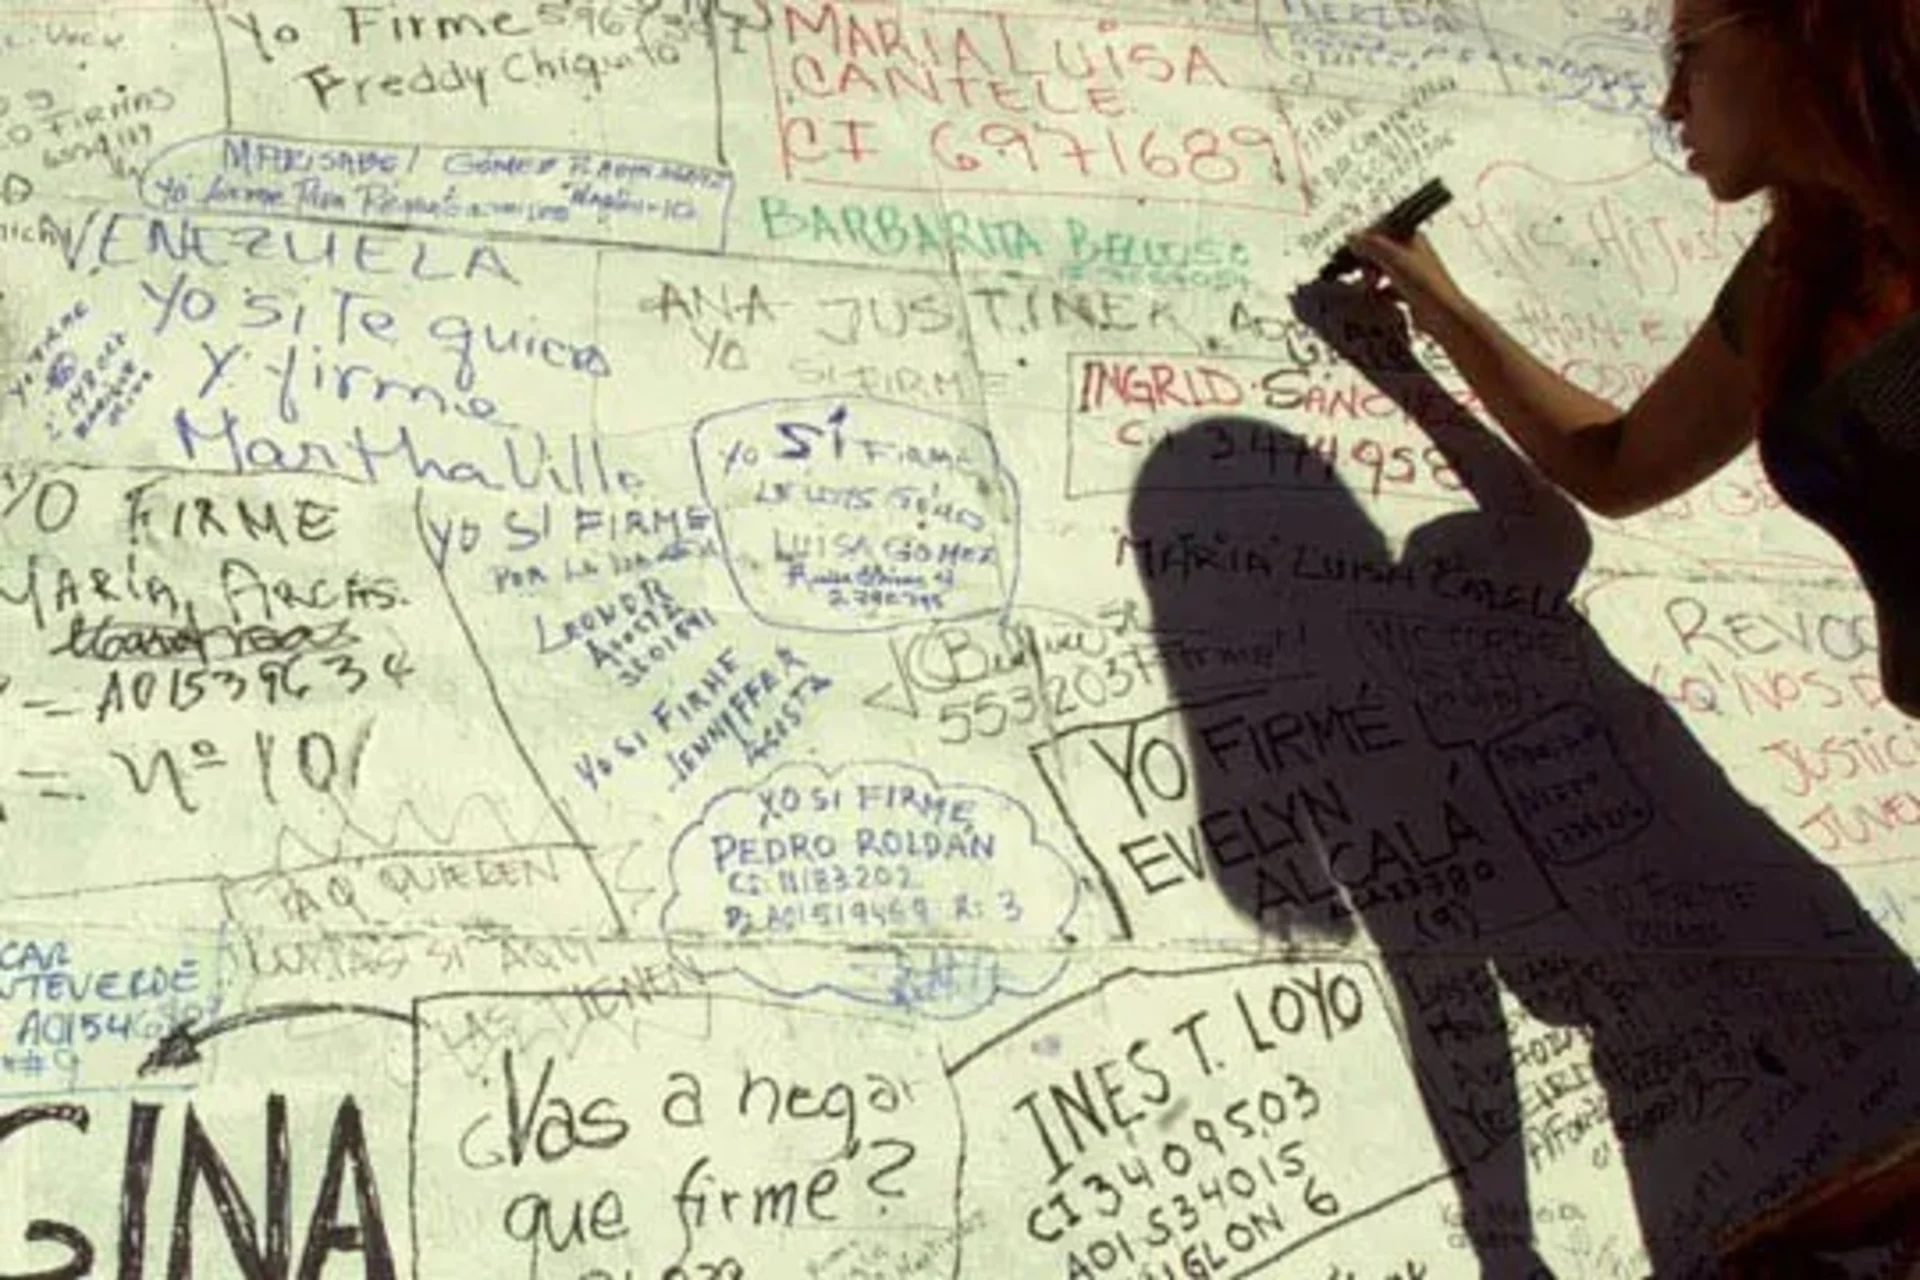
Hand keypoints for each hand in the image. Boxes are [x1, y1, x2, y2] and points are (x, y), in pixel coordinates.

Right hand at [1346, 229, 1471, 334]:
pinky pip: (1386, 288)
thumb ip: (1371, 245)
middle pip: (1379, 250)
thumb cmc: (1426, 284)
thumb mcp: (1393, 258)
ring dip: (1371, 277)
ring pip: (1382, 269)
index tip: (1354, 251)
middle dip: (1367, 261)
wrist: (1442, 314)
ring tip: (1369, 286)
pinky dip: (1378, 292)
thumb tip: (1352, 237)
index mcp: (1411, 238)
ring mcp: (1410, 272)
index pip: (1381, 230)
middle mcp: (1411, 252)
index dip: (1365, 240)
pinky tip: (1376, 297)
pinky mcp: (1408, 291)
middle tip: (1365, 271)